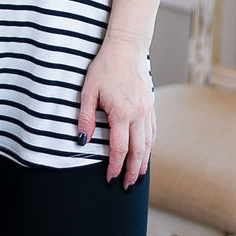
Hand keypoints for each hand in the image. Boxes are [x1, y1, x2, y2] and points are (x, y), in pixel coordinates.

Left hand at [77, 30, 155, 188]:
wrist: (126, 48)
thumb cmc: (104, 68)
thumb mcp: (88, 91)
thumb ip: (85, 118)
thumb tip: (82, 142)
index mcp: (121, 113)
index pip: (120, 149)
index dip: (114, 166)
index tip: (109, 178)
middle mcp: (138, 115)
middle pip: (138, 151)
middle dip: (132, 172)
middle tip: (127, 187)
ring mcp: (147, 110)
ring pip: (148, 143)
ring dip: (143, 162)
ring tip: (138, 177)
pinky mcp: (151, 105)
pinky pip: (153, 132)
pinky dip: (150, 146)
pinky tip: (147, 154)